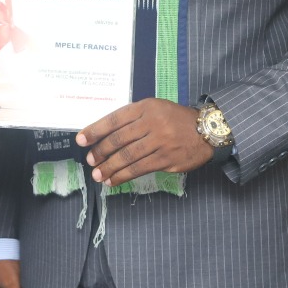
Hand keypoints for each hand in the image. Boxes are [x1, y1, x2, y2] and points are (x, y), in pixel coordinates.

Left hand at [76, 98, 213, 186]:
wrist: (207, 130)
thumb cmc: (176, 120)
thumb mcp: (156, 109)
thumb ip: (134, 119)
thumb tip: (105, 136)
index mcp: (146, 108)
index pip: (115, 119)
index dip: (95, 130)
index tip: (80, 139)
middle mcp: (152, 123)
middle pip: (119, 140)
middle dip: (100, 152)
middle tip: (90, 161)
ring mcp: (160, 142)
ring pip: (127, 157)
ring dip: (109, 167)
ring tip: (98, 175)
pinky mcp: (166, 159)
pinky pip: (139, 169)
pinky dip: (123, 176)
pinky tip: (114, 180)